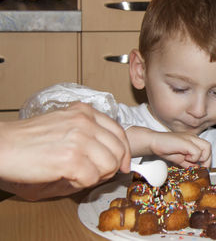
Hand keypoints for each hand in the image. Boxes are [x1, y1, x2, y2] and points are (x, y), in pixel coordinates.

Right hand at [0, 102, 130, 196]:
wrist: (2, 145)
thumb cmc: (29, 139)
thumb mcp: (64, 123)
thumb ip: (89, 133)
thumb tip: (114, 156)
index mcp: (85, 112)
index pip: (119, 132)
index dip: (124, 152)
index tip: (122, 164)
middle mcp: (85, 122)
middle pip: (118, 150)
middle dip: (112, 167)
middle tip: (98, 174)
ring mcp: (79, 139)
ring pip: (109, 165)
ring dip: (97, 176)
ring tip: (79, 176)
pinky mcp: (71, 159)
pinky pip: (91, 179)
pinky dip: (81, 184)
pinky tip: (67, 178)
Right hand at [126, 126, 210, 167]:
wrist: (153, 142)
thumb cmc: (165, 149)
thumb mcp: (180, 159)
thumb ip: (189, 163)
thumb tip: (197, 169)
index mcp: (192, 141)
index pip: (206, 149)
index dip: (207, 160)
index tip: (202, 168)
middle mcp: (193, 138)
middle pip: (209, 147)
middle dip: (207, 160)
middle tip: (199, 167)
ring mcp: (190, 138)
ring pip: (206, 148)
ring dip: (200, 158)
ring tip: (189, 160)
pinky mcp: (186, 142)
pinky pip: (197, 152)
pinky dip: (193, 158)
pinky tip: (184, 157)